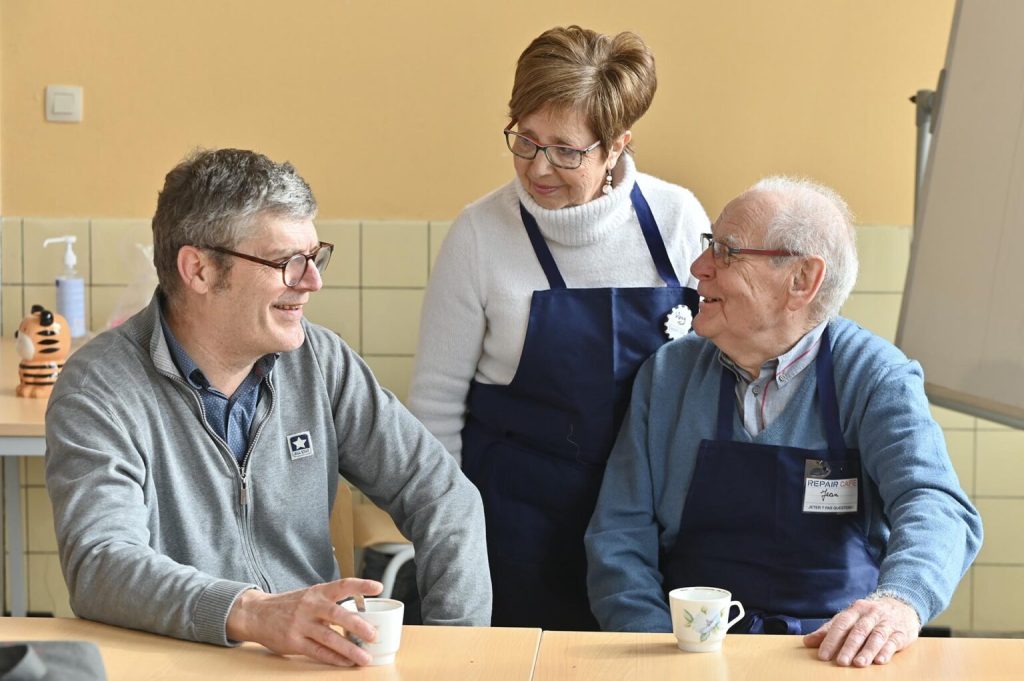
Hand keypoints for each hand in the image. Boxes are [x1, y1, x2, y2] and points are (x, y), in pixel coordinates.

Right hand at [226, 578, 383, 666]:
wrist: (257, 613)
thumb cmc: (290, 605)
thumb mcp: (310, 596)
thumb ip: (330, 603)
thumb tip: (360, 616)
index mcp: (318, 592)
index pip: (342, 584)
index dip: (361, 585)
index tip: (379, 587)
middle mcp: (310, 606)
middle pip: (337, 614)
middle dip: (358, 625)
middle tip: (373, 635)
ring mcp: (301, 624)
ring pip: (329, 638)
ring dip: (349, 649)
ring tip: (364, 658)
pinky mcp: (293, 642)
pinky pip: (317, 652)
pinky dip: (333, 658)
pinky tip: (345, 662)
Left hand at [803, 596, 919, 666]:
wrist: (902, 605)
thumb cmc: (868, 616)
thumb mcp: (849, 619)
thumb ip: (829, 630)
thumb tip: (807, 642)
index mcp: (855, 610)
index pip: (840, 624)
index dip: (831, 640)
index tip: (822, 655)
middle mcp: (870, 614)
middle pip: (858, 631)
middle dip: (849, 647)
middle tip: (841, 662)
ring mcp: (887, 622)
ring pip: (876, 636)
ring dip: (867, 651)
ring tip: (859, 664)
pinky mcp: (901, 633)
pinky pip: (893, 641)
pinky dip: (886, 651)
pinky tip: (880, 661)